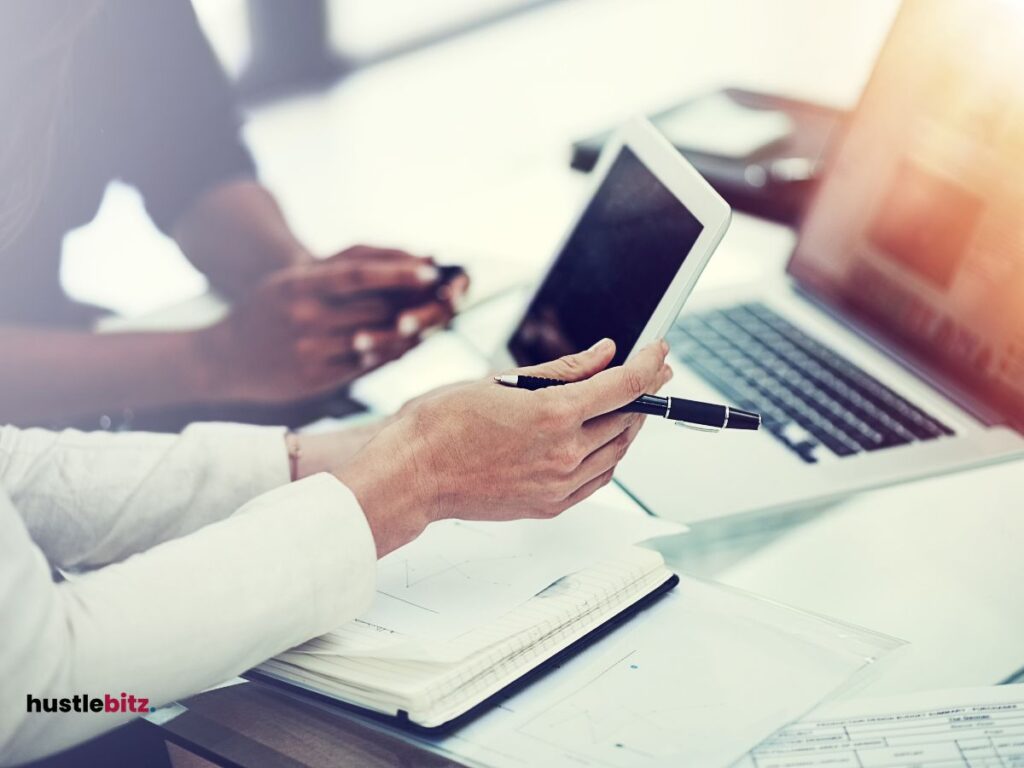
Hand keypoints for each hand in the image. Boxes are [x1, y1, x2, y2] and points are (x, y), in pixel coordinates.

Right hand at [192, 246, 465, 403]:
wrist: (223, 359)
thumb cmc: (268, 311)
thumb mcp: (292, 280)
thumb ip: (340, 269)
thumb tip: (404, 259)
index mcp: (298, 285)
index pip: (356, 272)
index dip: (397, 270)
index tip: (432, 268)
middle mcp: (305, 317)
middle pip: (375, 308)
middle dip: (416, 302)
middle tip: (450, 296)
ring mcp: (311, 350)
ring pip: (376, 339)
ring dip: (411, 331)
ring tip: (437, 320)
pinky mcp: (317, 379)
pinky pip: (366, 366)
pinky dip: (392, 353)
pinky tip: (410, 344)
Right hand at [336, 338, 671, 555]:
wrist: (413, 474)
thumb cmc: (442, 424)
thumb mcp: (504, 381)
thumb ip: (564, 369)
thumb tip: (604, 354)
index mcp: (553, 414)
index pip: (625, 386)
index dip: (649, 364)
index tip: (658, 351)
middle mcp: (563, 453)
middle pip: (628, 419)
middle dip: (643, 392)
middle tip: (647, 373)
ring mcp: (558, 484)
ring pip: (617, 452)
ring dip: (627, 424)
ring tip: (621, 404)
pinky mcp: (550, 505)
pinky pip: (598, 479)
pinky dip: (607, 455)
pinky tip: (600, 439)